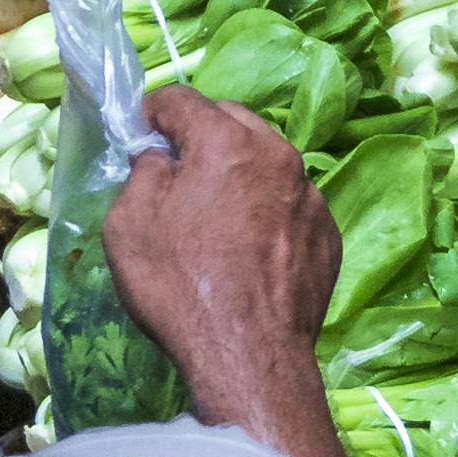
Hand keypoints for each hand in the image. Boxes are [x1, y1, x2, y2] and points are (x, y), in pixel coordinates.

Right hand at [101, 85, 340, 440]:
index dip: (153, 112)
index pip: (183, 99)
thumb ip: (143, 174)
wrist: (249, 357)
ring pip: (268, 160)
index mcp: (227, 143)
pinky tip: (250, 246)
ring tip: (217, 211)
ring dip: (240, 171)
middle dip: (202, 135)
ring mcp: (310, 195)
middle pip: (232, 121)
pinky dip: (268, 209)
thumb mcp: (129, 225)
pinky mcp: (328, 234)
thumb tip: (160, 157)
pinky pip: (291, 202)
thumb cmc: (179, 288)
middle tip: (177, 172)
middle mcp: (278, 155)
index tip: (140, 135)